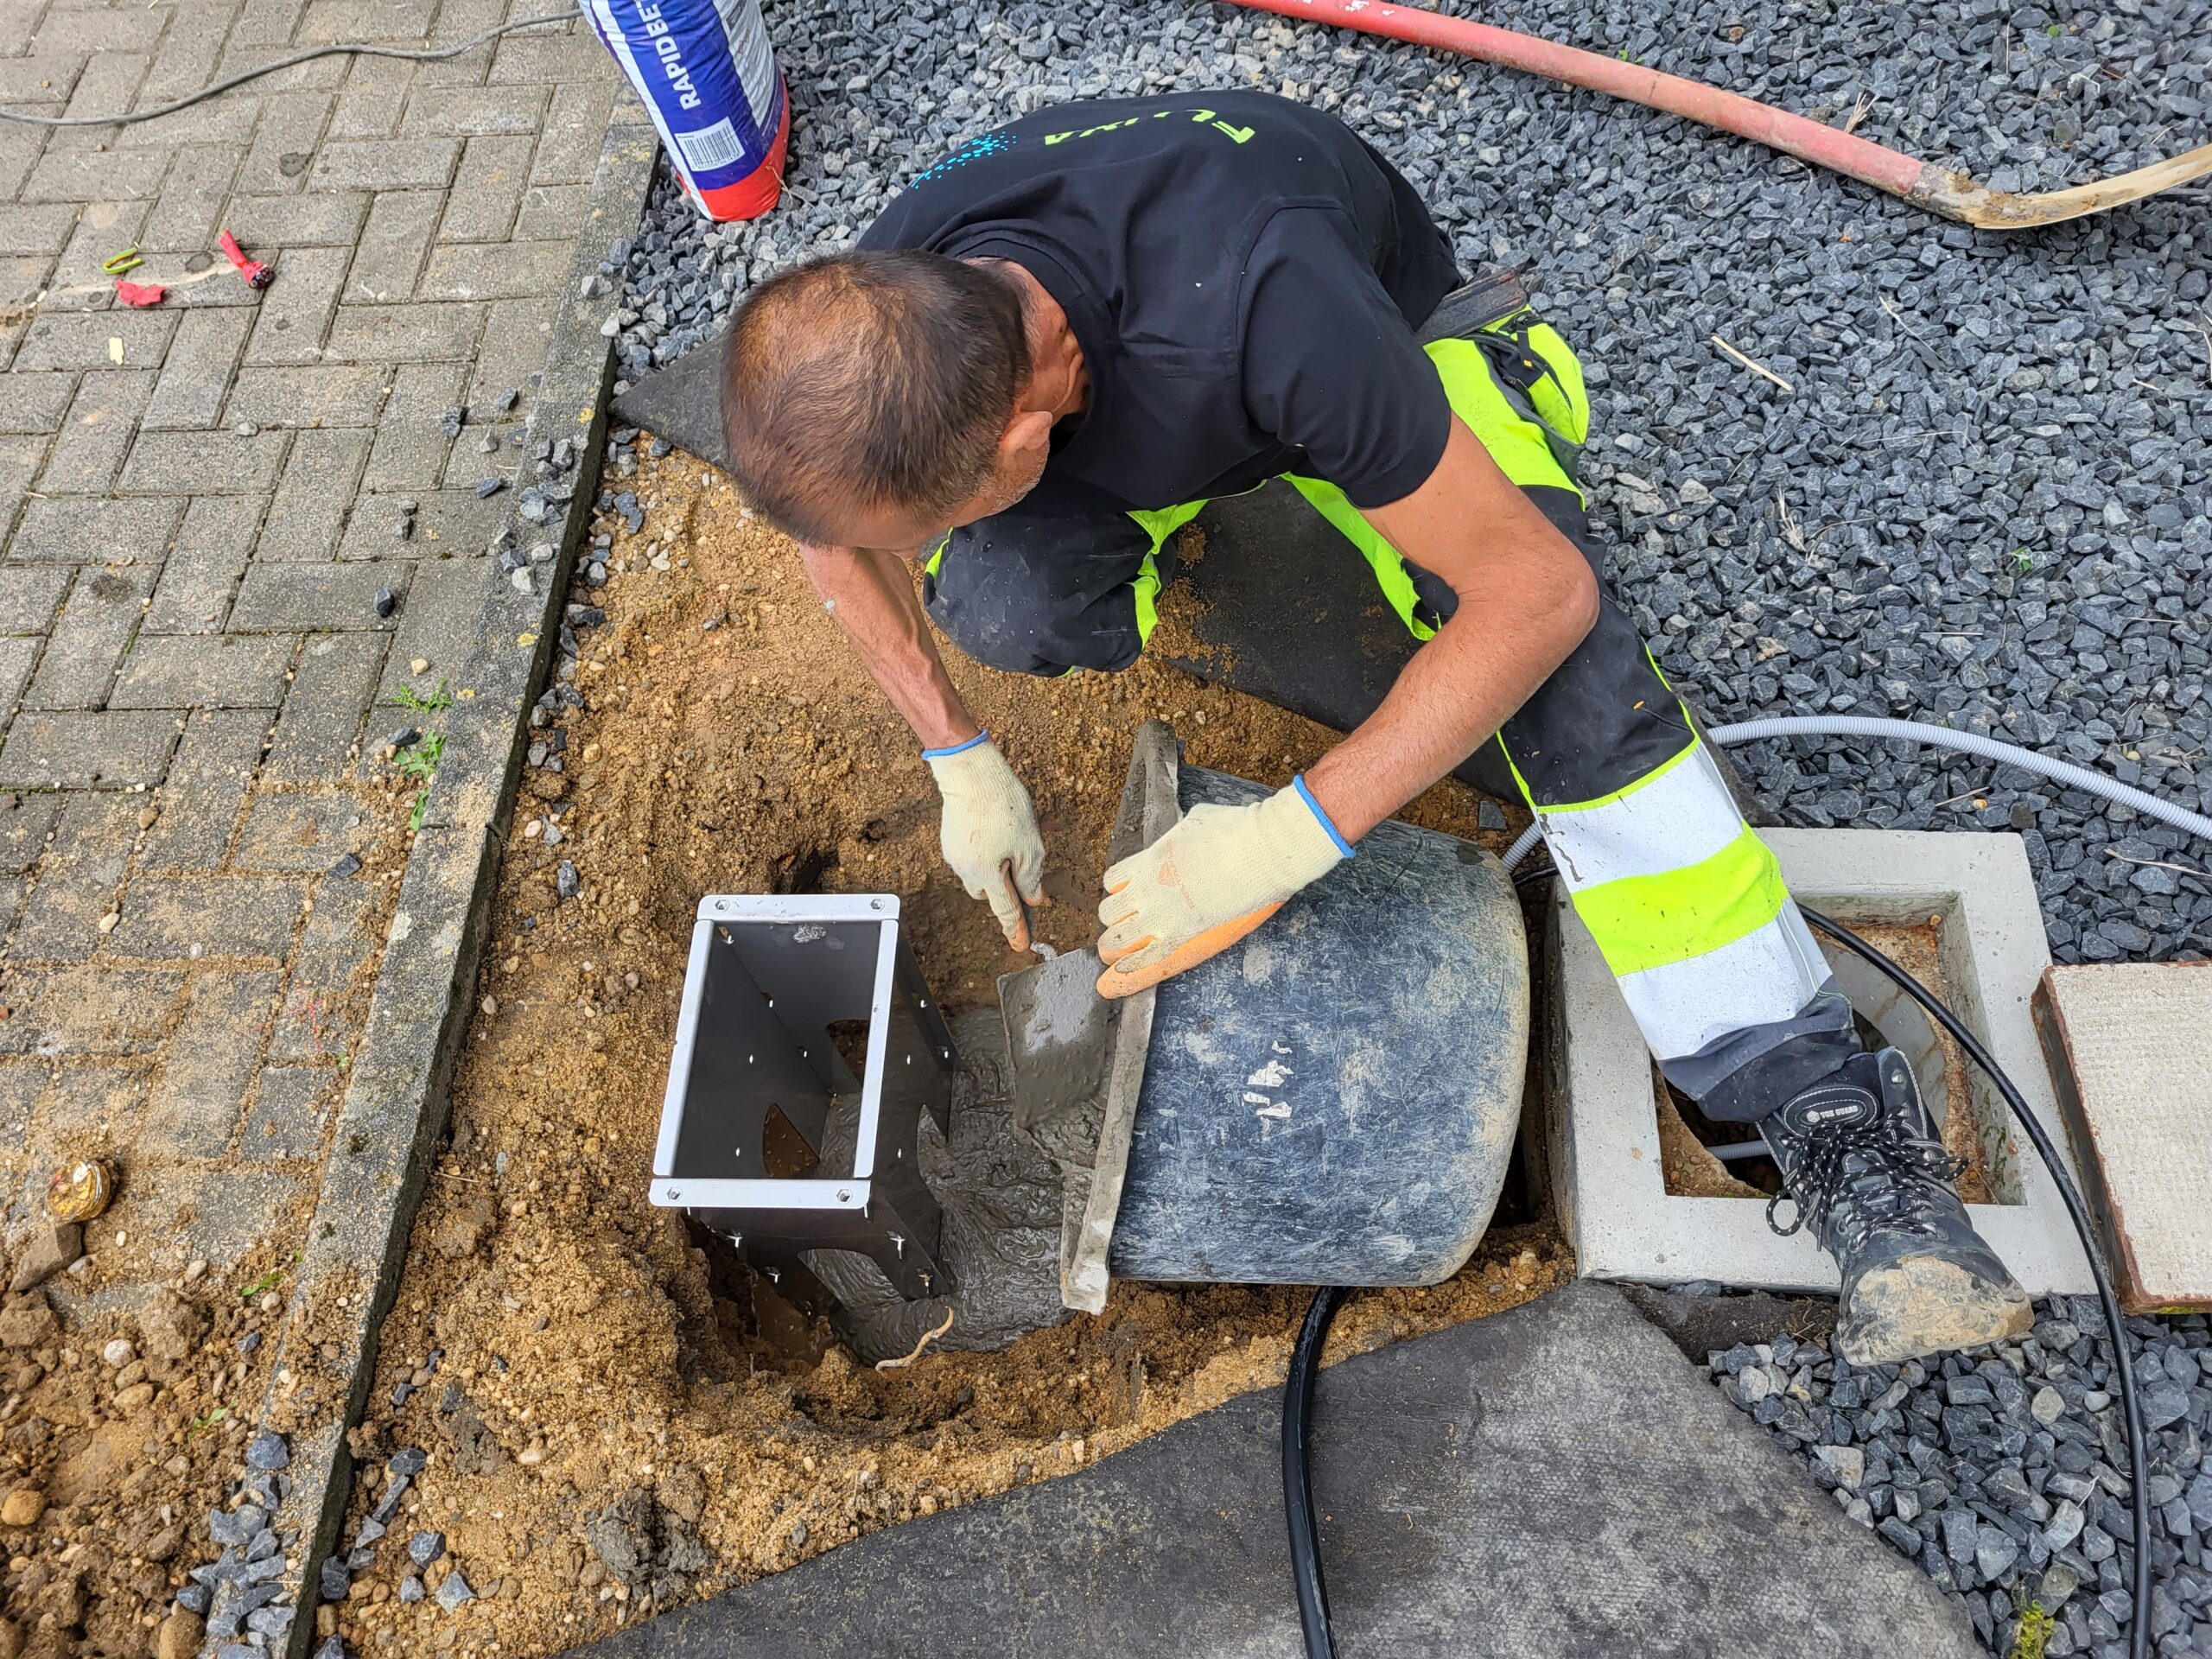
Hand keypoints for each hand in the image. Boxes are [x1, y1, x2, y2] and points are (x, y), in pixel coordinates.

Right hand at [925, 734, 1046, 949]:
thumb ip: (1031, 877)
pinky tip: (994, 836)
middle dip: (1004, 893)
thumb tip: (1035, 900)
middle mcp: (966, 869)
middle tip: (1022, 880)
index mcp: (987, 875)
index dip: (1015, 929)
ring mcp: (955, 855)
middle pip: (989, 895)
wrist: (969, 772)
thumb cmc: (1002, 805)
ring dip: (994, 872)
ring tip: (1010, 847)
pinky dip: (984, 856)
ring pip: (978, 876)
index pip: (1005, 911)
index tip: (1020, 946)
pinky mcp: (950, 840)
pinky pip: (969, 859)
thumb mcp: (1029, 844)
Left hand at [1095, 780, 1348, 998]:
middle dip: (1115, 917)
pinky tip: (1122, 972)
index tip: (1128, 893)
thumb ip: (1181, 836)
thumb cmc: (1235, 830)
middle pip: (1109, 912)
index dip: (1118, 889)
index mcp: (1149, 859)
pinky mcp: (1182, 934)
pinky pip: (1145, 958)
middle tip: (1127, 922)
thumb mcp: (1195, 820)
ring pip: (1116, 939)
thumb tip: (1186, 834)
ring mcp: (1162, 914)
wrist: (1261, 851)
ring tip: (1118, 949)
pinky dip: (1131, 967)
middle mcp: (1147, 888)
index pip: (1113, 880)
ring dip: (1115, 944)